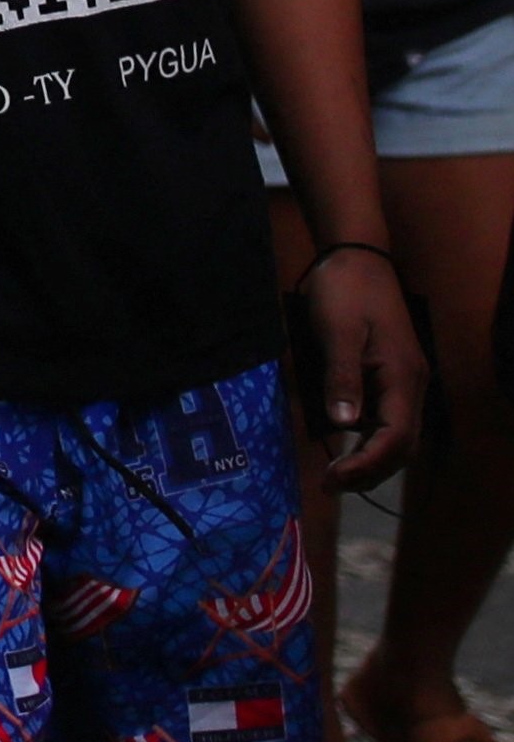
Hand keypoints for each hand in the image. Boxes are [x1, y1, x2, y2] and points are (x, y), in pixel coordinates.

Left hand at [303, 242, 423, 488]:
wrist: (353, 258)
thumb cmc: (344, 292)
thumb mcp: (336, 334)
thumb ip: (341, 379)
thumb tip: (343, 426)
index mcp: (402, 377)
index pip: (396, 438)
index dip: (367, 465)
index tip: (334, 479)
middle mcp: (411, 384)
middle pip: (401, 445)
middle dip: (370, 470)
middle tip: (330, 483)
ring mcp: (402, 380)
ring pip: (395, 434)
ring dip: (370, 457)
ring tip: (336, 472)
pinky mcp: (389, 374)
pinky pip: (385, 416)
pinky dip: (367, 436)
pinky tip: (343, 442)